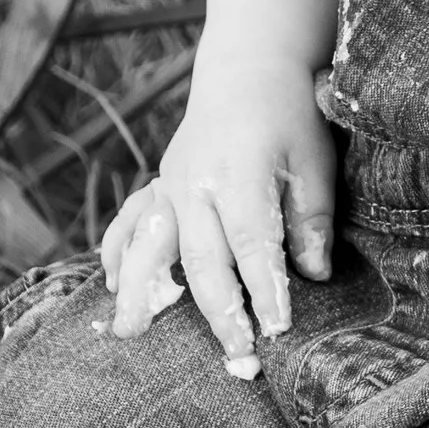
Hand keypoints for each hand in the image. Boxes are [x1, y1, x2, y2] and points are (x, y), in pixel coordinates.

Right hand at [102, 63, 338, 362]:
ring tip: (132, 333)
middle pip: (202, 257)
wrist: (247, 72)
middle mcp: (195, 183)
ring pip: (150, 246)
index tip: (278, 327)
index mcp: (240, 174)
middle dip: (219, 311)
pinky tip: (113, 286)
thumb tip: (315, 273)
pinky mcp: (158, 186)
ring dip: (143, 291)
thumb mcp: (313, 159)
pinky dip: (117, 254)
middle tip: (236, 355)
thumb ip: (311, 218)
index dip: (264, 288)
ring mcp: (169, 185)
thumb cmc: (288, 116)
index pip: (252, 242)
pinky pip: (129, 223)